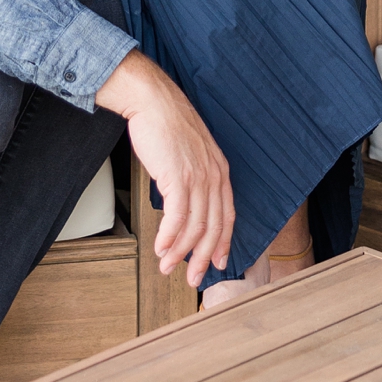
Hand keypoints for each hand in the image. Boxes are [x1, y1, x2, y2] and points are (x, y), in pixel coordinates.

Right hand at [95, 49, 232, 287]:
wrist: (154, 102)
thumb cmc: (167, 125)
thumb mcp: (191, 153)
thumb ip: (196, 176)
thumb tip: (186, 204)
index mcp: (220, 171)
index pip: (227, 216)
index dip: (223, 243)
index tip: (217, 262)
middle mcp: (214, 176)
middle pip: (213, 228)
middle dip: (201, 258)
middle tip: (192, 278)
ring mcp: (198, 177)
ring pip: (194, 227)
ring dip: (179, 252)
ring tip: (167, 267)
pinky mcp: (178, 177)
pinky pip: (176, 217)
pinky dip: (168, 237)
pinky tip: (160, 248)